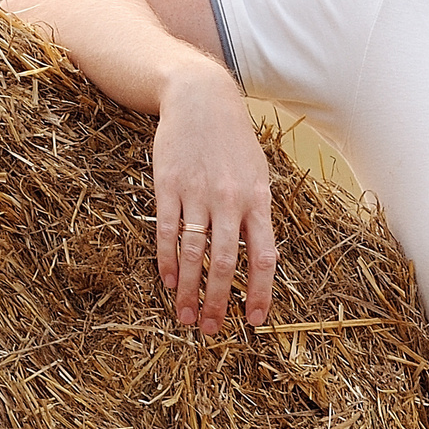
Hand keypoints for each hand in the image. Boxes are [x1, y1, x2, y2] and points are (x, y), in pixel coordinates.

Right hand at [152, 64, 277, 333]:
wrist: (201, 98)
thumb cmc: (234, 141)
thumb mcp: (257, 174)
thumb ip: (259, 213)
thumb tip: (263, 257)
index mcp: (258, 199)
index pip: (263, 256)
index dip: (260, 292)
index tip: (254, 320)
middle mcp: (230, 200)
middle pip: (225, 262)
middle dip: (219, 301)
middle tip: (212, 330)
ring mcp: (197, 193)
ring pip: (192, 253)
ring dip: (188, 289)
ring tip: (185, 316)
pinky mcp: (168, 185)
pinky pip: (166, 231)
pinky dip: (164, 260)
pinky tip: (165, 281)